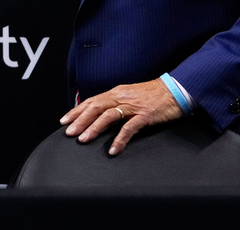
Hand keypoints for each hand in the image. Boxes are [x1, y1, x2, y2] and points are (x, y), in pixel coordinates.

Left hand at [60, 78, 183, 155]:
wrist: (174, 90)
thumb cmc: (153, 94)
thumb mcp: (130, 95)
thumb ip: (115, 103)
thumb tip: (99, 113)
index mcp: (117, 92)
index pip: (92, 100)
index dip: (77, 110)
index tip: (64, 120)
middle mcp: (122, 97)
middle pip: (96, 107)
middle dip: (80, 120)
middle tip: (69, 132)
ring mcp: (133, 106)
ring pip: (109, 116)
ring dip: (94, 128)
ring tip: (84, 139)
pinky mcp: (145, 115)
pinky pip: (129, 128)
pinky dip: (120, 139)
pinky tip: (113, 149)